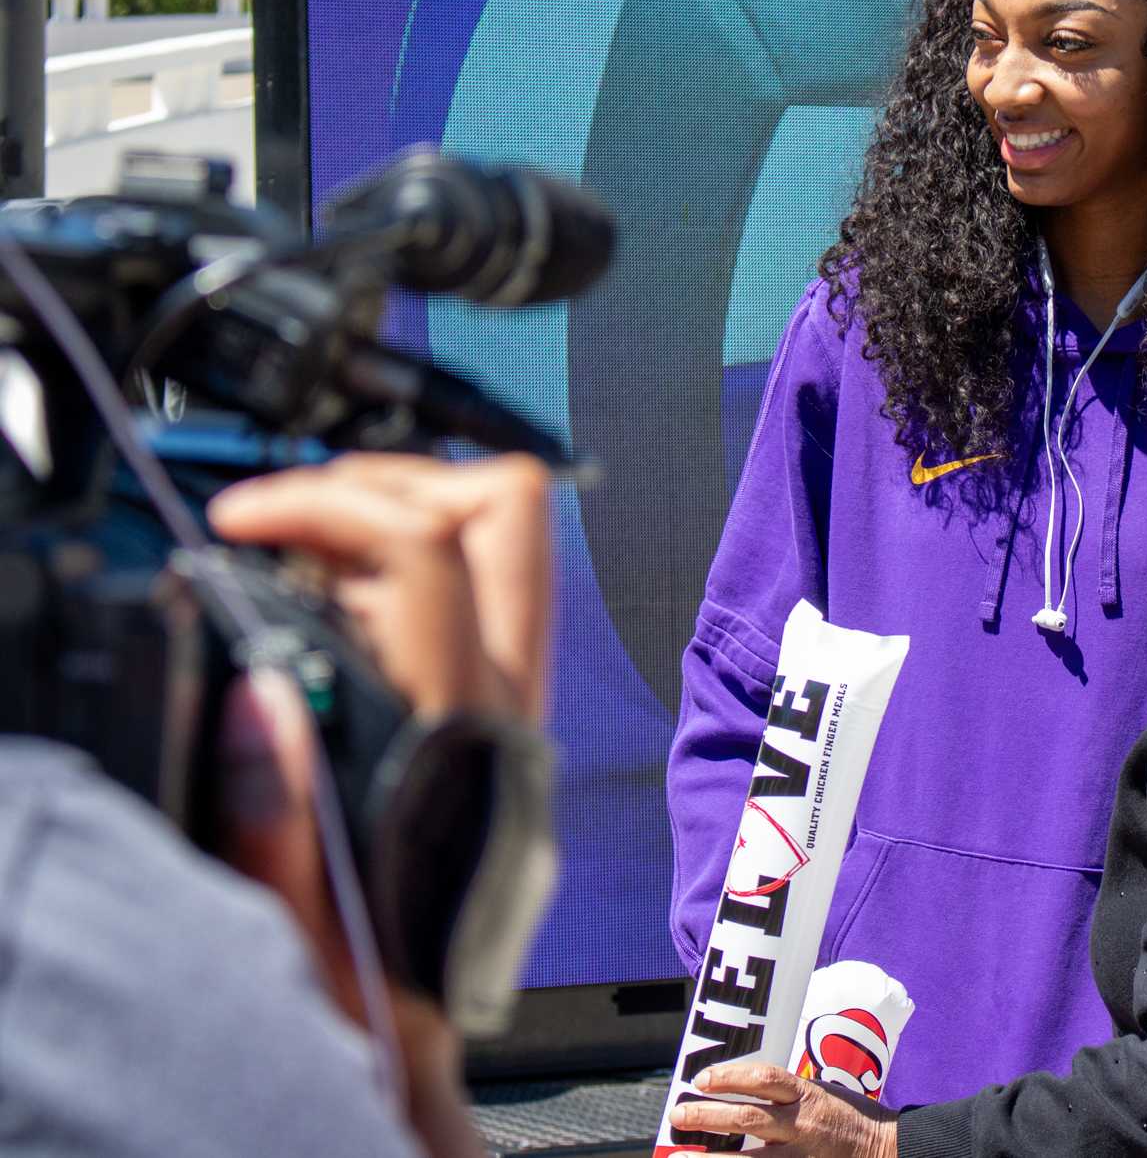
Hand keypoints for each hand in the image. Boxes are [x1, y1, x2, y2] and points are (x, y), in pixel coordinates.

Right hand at [205, 452, 553, 1156]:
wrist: (421, 1057)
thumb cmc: (366, 998)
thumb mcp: (294, 919)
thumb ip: (274, 813)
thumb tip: (265, 689)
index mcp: (455, 736)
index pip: (428, 555)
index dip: (329, 504)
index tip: (244, 521)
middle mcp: (506, 708)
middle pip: (507, 514)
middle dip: (393, 476)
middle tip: (295, 513)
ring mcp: (515, 709)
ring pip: (510, 545)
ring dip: (408, 512)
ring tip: (307, 551)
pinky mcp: (504, 723)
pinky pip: (488, 598)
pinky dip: (411, 568)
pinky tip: (335, 611)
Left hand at [672, 1064, 897, 1157]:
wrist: (885, 1149)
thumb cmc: (850, 1118)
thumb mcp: (822, 1093)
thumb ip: (787, 1095)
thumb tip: (742, 1091)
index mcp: (808, 1096)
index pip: (764, 1080)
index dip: (729, 1077)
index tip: (701, 1079)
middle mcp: (802, 1125)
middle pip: (746, 1118)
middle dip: (706, 1117)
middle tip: (678, 1114)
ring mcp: (800, 1156)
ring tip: (679, 1155)